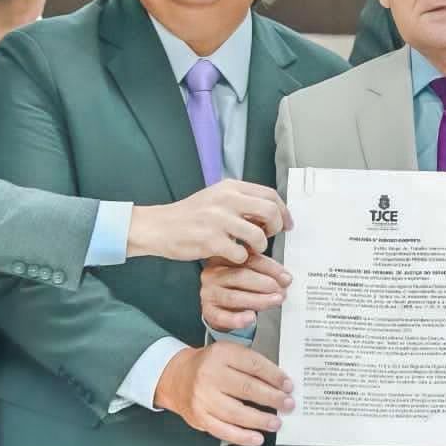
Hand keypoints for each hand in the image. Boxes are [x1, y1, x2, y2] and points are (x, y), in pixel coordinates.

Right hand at [127, 180, 290, 263]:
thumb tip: (271, 212)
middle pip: (270, 211)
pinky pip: (241, 253)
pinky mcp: (210, 240)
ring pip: (258, 235)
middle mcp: (226, 199)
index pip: (270, 194)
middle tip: (269, 237)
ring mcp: (218, 220)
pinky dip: (242, 258)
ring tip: (250, 249)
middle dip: (276, 227)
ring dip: (260, 246)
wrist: (159, 226)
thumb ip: (241, 202)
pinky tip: (233, 256)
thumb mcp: (216, 198)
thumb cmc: (190, 216)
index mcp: (230, 187)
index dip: (283, 211)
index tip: (286, 224)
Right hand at [155, 341, 293, 445]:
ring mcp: (203, 398)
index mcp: (221, 354)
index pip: (254, 365)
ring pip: (237, 412)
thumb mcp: (227, 353)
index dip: (274, 376)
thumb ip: (250, 364)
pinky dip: (243, 436)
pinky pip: (224, 430)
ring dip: (261, 420)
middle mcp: (210, 375)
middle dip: (273, 399)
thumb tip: (280, 383)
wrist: (176, 377)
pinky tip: (257, 437)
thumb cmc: (208, 366)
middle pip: (248, 388)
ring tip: (277, 423)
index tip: (289, 385)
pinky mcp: (199, 417)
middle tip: (288, 405)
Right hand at [202, 254, 289, 332]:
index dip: (271, 269)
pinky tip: (251, 317)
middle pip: (240, 276)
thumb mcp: (251, 271)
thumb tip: (286, 279)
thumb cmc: (237, 285)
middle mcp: (213, 273)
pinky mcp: (208, 311)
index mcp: (225, 258)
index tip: (286, 278)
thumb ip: (268, 271)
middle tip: (281, 291)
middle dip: (265, 284)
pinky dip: (238, 319)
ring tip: (274, 301)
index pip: (249, 259)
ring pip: (234, 297)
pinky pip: (222, 316)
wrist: (221, 305)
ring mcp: (209, 292)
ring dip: (258, 300)